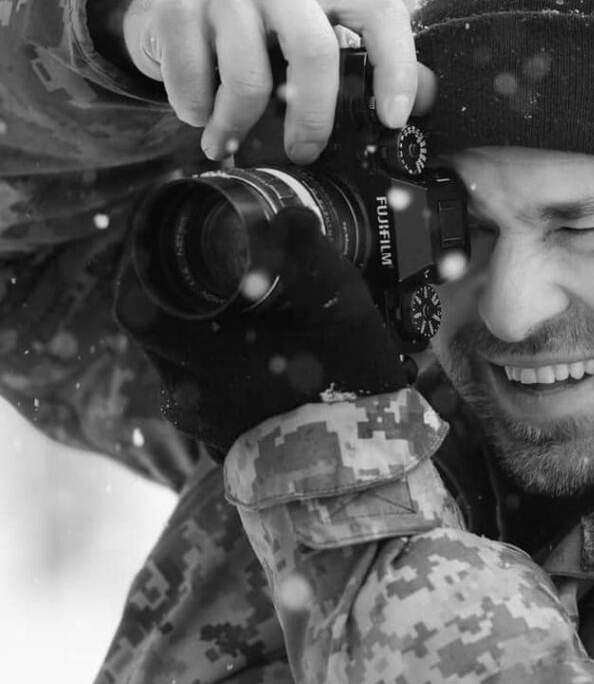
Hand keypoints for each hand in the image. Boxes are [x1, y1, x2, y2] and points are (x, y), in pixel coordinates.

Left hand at [114, 207, 407, 458]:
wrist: (366, 470)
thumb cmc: (353, 392)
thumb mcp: (343, 314)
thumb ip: (312, 259)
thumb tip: (288, 213)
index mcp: (204, 362)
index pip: (137, 305)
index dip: (142, 265)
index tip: (165, 234)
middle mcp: (188, 395)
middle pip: (156, 326)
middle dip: (177, 287)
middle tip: (212, 258)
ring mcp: (200, 422)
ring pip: (176, 355)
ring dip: (196, 322)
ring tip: (238, 300)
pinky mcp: (217, 437)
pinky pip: (197, 382)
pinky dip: (212, 355)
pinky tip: (252, 344)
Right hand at [118, 0, 435, 163]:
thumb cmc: (267, 31)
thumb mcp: (320, 31)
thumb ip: (368, 61)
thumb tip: (426, 104)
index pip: (382, 13)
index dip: (398, 69)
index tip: (393, 121)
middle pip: (315, 52)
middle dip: (314, 118)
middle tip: (305, 152)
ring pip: (250, 79)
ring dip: (241, 128)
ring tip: (233, 143)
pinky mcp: (177, 5)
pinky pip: (195, 84)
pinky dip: (198, 115)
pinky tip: (202, 114)